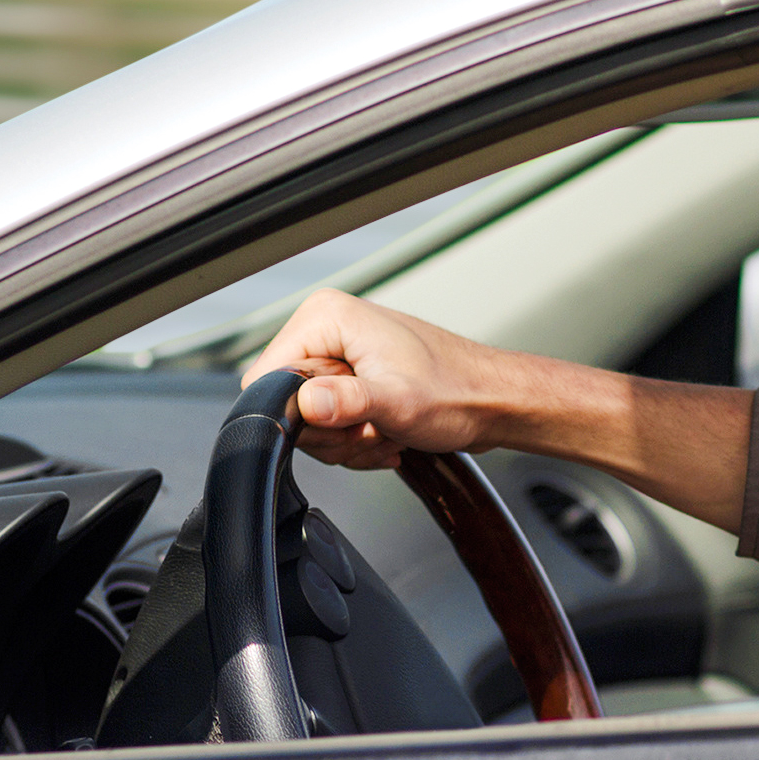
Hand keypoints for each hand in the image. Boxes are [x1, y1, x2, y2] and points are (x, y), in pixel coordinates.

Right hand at [247, 290, 518, 468]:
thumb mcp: (398, 402)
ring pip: (309, 423)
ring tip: (386, 429)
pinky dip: (357, 441)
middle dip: (330, 432)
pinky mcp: (352, 379)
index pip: (264, 377)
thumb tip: (307, 404)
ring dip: (347, 441)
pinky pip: (330, 426)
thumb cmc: (458, 391)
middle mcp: (328, 330)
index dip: (298, 413)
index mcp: (327, 317)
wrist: (494, 403)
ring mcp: (339, 356)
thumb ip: (349, 402)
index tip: (341, 418)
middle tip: (372, 426)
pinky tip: (388, 435)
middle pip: (286, 405)